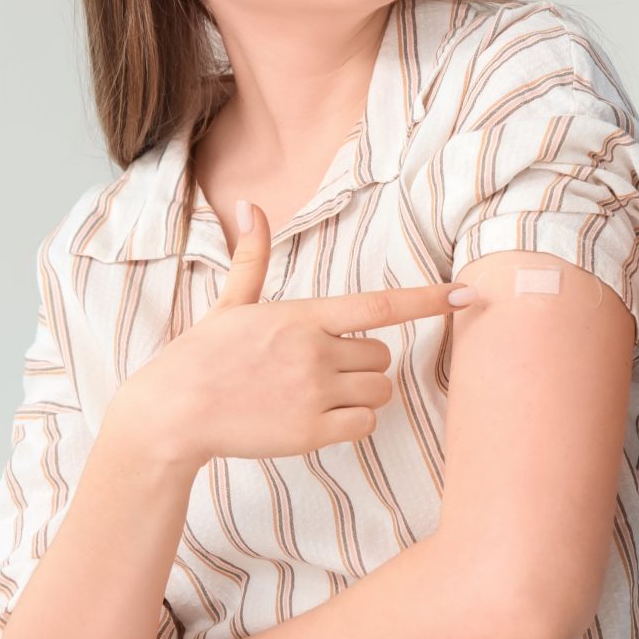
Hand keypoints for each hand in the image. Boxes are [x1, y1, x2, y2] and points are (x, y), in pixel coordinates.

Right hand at [110, 201, 476, 466]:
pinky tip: (316, 418)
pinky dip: (351, 422)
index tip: (467, 294)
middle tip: (321, 367)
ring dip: (363, 392)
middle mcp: (315, 352)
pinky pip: (364, 424)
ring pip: (379, 390)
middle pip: (382, 355)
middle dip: (363, 361)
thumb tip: (249, 205)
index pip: (380, 306)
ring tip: (318, 393)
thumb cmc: (202, 357)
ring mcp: (315, 394)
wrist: (171, 413)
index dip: (429, 300)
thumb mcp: (231, 304)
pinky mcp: (311, 432)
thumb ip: (252, 258)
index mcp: (302, 316)